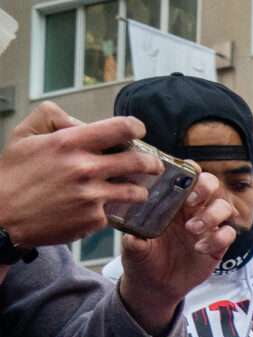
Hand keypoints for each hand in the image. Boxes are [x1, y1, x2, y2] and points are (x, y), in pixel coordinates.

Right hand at [0, 106, 158, 247]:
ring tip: (133, 189)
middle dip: (151, 162)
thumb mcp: (24, 135)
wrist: (2, 217)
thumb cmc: (13, 175)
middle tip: (152, 164)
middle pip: (140, 161)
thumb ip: (52, 117)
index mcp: (70, 143)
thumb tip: (81, 122)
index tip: (138, 131)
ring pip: (136, 191)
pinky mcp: (93, 219)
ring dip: (138, 189)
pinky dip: (110, 209)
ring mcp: (92, 196)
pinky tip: (99, 207)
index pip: (121, 127)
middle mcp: (85, 168)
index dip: (136, 127)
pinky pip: (114, 212)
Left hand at [115, 174, 236, 331]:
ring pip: (225, 207)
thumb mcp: (132, 249)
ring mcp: (207, 227)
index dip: (191, 170)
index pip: (186, 177)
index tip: (187, 174)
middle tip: (192, 201)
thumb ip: (134, 242)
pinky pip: (229, 233)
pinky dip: (218, 238)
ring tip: (192, 230)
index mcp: (171, 202)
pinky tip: (200, 249)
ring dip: (211, 215)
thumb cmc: (143, 259)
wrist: (155, 285)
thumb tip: (135, 238)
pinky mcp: (218, 245)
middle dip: (206, 187)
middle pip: (211, 185)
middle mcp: (192, 210)